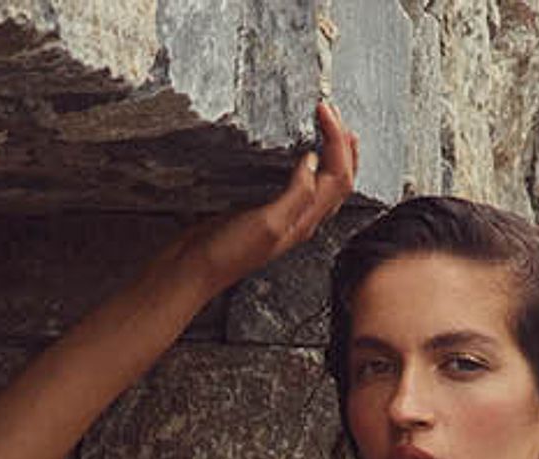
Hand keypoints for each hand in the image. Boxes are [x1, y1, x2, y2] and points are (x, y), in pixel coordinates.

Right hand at [170, 98, 358, 296]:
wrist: (196, 267)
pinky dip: (312, 161)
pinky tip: (302, 150)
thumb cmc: (229, 253)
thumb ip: (296, 194)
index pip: (338, 176)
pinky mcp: (269, 209)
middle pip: (339, 179)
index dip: (337, 141)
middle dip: (343, 144)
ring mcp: (286, 214)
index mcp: (305, 221)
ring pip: (325, 181)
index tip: (324, 112)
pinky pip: (302, 182)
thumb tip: (314, 161)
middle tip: (333, 111)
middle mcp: (301, 219)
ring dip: (333, 152)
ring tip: (330, 126)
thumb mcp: (267, 223)